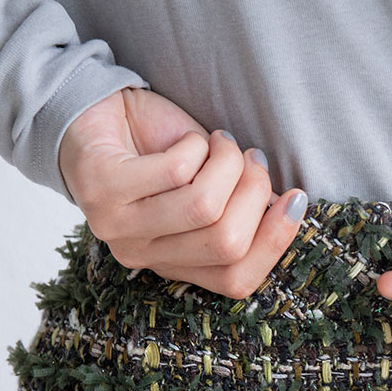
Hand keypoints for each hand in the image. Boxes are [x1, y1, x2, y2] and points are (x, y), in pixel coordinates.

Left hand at [58, 85, 307, 298]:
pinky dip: (195, 146)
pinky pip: (175, 171)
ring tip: (220, 142)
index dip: (275, 242)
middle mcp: (143, 256)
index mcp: (173, 265)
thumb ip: (238, 207)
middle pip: (226, 242)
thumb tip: (290, 208)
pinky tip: (188, 139)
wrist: (95, 110)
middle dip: (253, 191)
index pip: (235, 280)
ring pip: (203, 206)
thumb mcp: (207, 186)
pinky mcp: (102, 189)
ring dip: (226, 163)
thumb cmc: (159, 150)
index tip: (296, 199)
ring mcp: (118, 226)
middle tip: (250, 158)